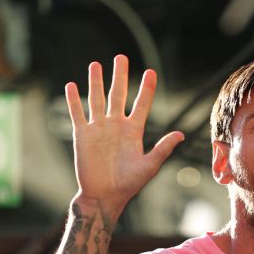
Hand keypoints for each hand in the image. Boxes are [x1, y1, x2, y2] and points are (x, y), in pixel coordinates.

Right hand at [65, 54, 183, 220]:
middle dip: (119, 76)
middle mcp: (116, 126)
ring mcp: (98, 129)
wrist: (105, 196)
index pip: (142, 105)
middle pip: (118, 95)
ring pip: (96, 99)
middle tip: (121, 57)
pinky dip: (74, 100)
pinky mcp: (82, 135)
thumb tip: (181, 134)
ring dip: (96, 82)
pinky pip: (77, 113)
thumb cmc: (129, 184)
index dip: (147, 89)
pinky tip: (72, 85)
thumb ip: (163, 148)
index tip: (151, 72)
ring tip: (96, 64)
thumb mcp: (149, 166)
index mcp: (133, 132)